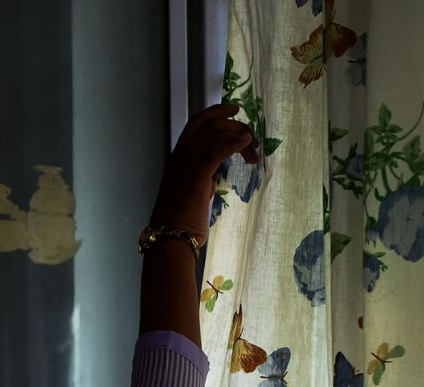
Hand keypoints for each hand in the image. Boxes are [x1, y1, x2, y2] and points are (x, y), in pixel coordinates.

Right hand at [149, 103, 259, 248]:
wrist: (170, 238)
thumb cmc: (180, 223)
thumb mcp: (191, 193)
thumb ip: (201, 179)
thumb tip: (212, 176)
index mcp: (176, 160)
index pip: (195, 125)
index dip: (215, 113)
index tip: (234, 112)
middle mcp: (179, 157)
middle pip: (208, 124)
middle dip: (233, 124)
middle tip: (251, 138)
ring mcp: (186, 165)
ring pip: (215, 134)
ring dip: (239, 137)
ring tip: (253, 150)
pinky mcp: (196, 175)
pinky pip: (217, 149)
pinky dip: (233, 142)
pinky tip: (245, 145)